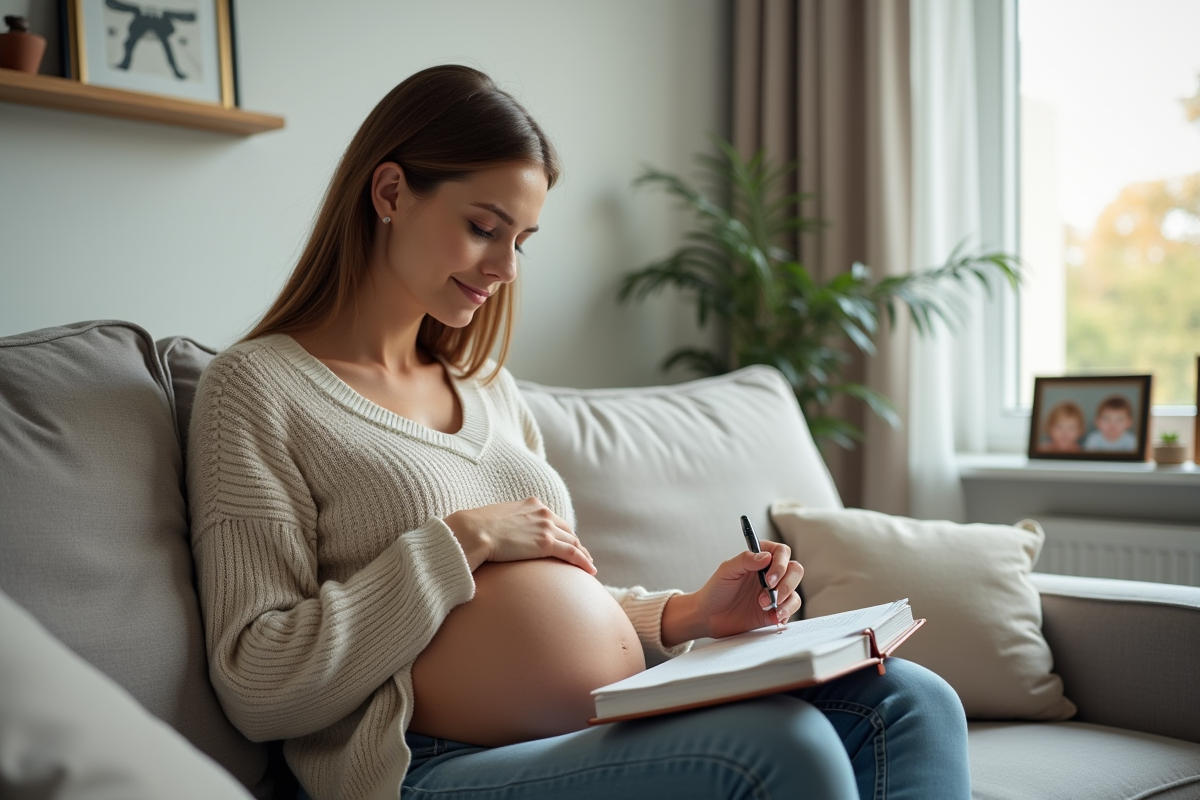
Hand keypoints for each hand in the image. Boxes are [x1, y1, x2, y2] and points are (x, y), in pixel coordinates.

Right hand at [443, 497, 594, 573]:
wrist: (473, 532)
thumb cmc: (477, 529)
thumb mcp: (497, 519)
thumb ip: (508, 525)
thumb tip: (503, 536)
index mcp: (532, 504)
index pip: (554, 520)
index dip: (562, 532)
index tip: (567, 542)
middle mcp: (543, 513)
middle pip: (567, 530)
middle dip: (575, 543)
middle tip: (582, 555)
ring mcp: (546, 527)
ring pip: (573, 542)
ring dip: (583, 554)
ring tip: (589, 565)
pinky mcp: (546, 544)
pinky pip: (572, 553)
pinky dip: (583, 561)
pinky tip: (590, 570)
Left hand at [661, 540, 802, 644]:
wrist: (709, 617)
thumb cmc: (715, 591)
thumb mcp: (726, 571)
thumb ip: (745, 560)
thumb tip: (766, 557)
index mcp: (759, 560)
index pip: (781, 552)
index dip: (780, 564)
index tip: (769, 579)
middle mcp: (770, 574)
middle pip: (795, 570)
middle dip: (786, 583)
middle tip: (769, 594)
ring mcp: (774, 592)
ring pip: (795, 590)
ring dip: (785, 599)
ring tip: (764, 607)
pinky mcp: (775, 610)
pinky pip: (791, 608)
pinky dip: (786, 612)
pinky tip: (773, 616)